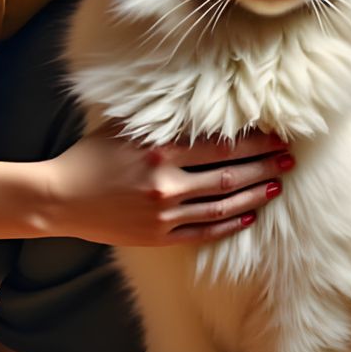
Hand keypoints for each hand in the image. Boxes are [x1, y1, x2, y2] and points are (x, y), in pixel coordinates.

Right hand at [43, 124, 293, 245]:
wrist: (60, 198)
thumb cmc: (91, 157)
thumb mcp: (126, 131)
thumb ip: (164, 125)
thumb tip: (203, 114)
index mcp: (161, 153)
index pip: (222, 147)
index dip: (255, 143)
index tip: (277, 137)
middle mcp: (167, 185)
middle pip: (231, 176)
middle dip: (265, 167)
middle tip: (290, 160)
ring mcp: (164, 215)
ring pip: (223, 205)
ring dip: (255, 195)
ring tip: (277, 186)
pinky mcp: (159, 237)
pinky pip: (204, 231)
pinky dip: (230, 223)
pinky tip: (249, 215)